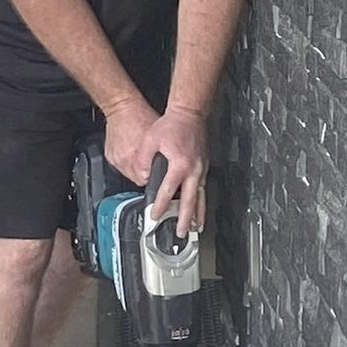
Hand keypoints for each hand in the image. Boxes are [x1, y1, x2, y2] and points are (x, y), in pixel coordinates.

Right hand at [101, 93, 158, 191]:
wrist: (122, 106)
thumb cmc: (141, 116)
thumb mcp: (159, 137)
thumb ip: (163, 155)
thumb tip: (171, 166)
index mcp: (140, 157)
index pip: (148, 180)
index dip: (154, 176)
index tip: (156, 173)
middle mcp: (127, 160)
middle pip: (138, 179)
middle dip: (144, 172)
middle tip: (148, 162)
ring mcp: (118, 159)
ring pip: (128, 174)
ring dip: (134, 168)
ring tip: (138, 155)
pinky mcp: (110, 156)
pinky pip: (120, 166)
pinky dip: (125, 162)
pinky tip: (130, 151)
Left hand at [143, 107, 208, 235]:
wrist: (189, 113)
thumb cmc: (172, 124)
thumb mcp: (150, 140)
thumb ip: (143, 159)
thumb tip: (142, 176)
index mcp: (179, 165)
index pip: (168, 192)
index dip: (160, 205)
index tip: (154, 215)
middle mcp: (193, 170)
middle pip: (190, 201)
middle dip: (185, 220)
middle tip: (181, 233)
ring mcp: (201, 169)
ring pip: (201, 197)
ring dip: (198, 214)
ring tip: (195, 228)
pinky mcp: (203, 166)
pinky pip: (203, 188)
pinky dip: (202, 201)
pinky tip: (199, 208)